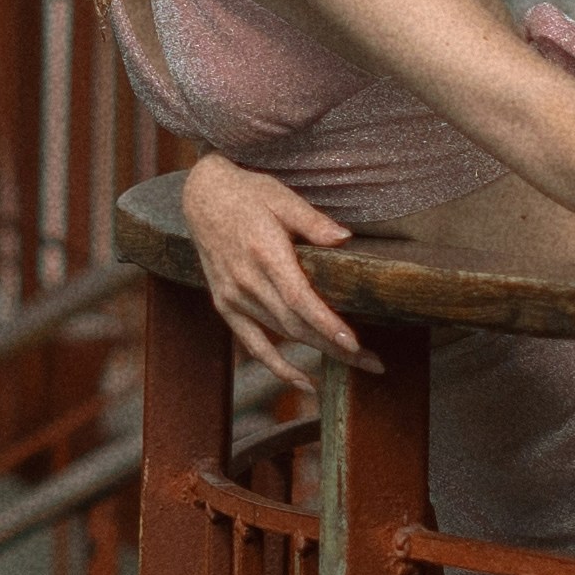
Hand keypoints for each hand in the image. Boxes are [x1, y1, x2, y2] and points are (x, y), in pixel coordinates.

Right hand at [182, 156, 362, 371]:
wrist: (201, 196)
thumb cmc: (248, 192)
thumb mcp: (282, 196)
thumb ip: (313, 221)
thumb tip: (345, 238)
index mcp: (264, 253)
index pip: (299, 298)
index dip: (326, 323)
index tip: (355, 344)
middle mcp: (246, 280)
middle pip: (296, 324)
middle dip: (336, 347)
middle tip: (373, 363)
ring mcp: (232, 296)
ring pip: (281, 335)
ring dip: (318, 352)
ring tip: (354, 364)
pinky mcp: (224, 304)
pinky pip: (252, 343)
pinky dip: (277, 366)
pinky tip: (303, 382)